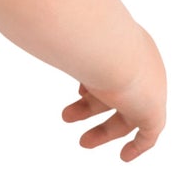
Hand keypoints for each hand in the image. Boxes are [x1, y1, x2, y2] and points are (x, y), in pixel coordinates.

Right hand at [61, 28, 166, 161]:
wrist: (112, 51)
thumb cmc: (86, 38)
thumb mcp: (71, 39)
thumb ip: (61, 43)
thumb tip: (40, 41)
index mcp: (127, 45)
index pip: (113, 70)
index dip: (94, 84)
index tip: (78, 92)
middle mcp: (142, 66)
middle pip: (118, 94)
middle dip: (92, 108)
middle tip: (67, 117)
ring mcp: (150, 89)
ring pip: (129, 116)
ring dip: (105, 130)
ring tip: (83, 142)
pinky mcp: (153, 112)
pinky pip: (149, 135)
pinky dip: (138, 146)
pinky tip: (125, 157)